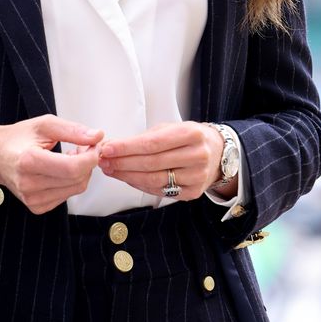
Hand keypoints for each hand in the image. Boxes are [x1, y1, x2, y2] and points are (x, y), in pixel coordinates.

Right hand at [0, 115, 103, 214]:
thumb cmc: (18, 139)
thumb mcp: (44, 125)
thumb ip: (72, 130)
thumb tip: (97, 136)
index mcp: (28, 161)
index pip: (72, 168)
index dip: (90, 157)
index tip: (93, 145)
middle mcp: (28, 183)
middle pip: (77, 179)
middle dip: (87, 162)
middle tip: (82, 148)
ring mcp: (31, 198)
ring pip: (76, 189)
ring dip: (80, 172)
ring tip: (69, 157)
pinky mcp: (36, 207)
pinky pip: (67, 196)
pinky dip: (70, 182)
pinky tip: (61, 171)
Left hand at [99, 121, 225, 199]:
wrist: (217, 153)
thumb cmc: (188, 138)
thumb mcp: (170, 129)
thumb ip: (144, 138)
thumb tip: (112, 146)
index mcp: (191, 134)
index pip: (152, 143)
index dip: (126, 148)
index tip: (107, 148)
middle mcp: (197, 156)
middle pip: (151, 163)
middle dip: (122, 163)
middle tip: (104, 161)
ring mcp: (197, 176)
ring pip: (154, 180)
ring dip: (127, 176)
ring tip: (111, 170)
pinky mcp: (192, 192)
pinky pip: (160, 191)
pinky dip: (140, 185)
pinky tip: (127, 178)